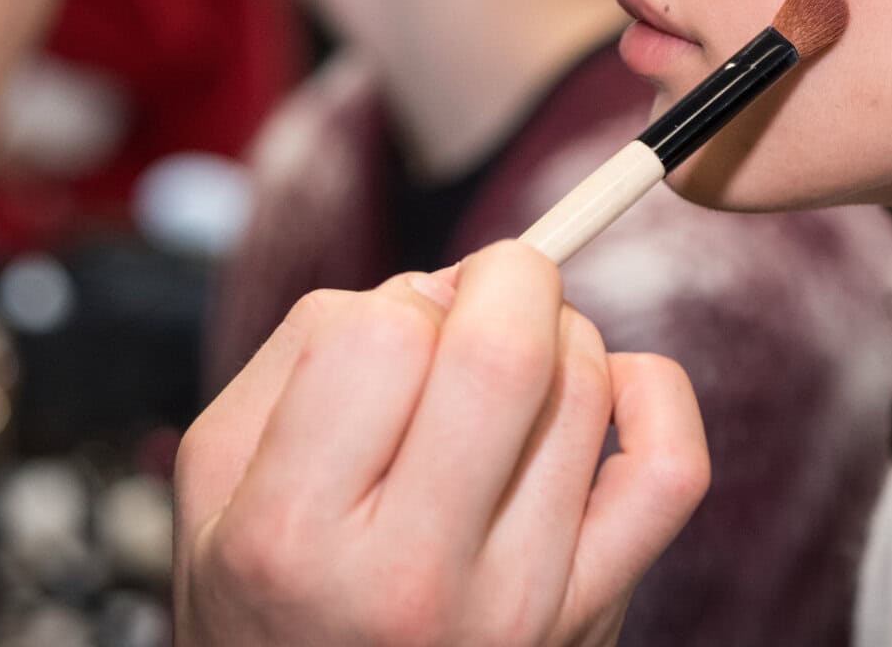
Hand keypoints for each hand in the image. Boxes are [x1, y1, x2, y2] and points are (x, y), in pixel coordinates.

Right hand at [174, 241, 709, 646]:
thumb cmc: (270, 596)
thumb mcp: (218, 482)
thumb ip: (303, 350)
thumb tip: (438, 286)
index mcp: (293, 537)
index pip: (382, 333)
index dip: (395, 301)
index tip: (389, 334)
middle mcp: (410, 579)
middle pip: (506, 350)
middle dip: (504, 278)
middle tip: (477, 298)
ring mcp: (517, 607)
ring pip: (585, 383)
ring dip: (555, 335)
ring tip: (507, 376)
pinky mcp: (592, 617)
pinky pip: (673, 468)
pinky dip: (651, 392)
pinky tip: (598, 395)